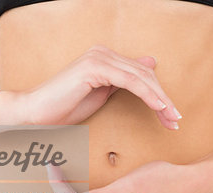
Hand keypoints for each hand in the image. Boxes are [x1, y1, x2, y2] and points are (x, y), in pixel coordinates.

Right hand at [18, 45, 181, 129]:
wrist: (36, 113)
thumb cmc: (66, 107)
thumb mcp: (102, 95)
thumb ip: (123, 83)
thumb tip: (149, 66)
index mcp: (105, 58)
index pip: (140, 75)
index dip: (158, 94)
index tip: (171, 115)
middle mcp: (103, 53)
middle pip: (144, 75)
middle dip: (163, 98)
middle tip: (176, 119)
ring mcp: (98, 58)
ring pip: (140, 77)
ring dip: (160, 99)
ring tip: (171, 118)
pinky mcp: (95, 67)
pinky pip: (129, 81)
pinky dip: (147, 95)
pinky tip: (158, 107)